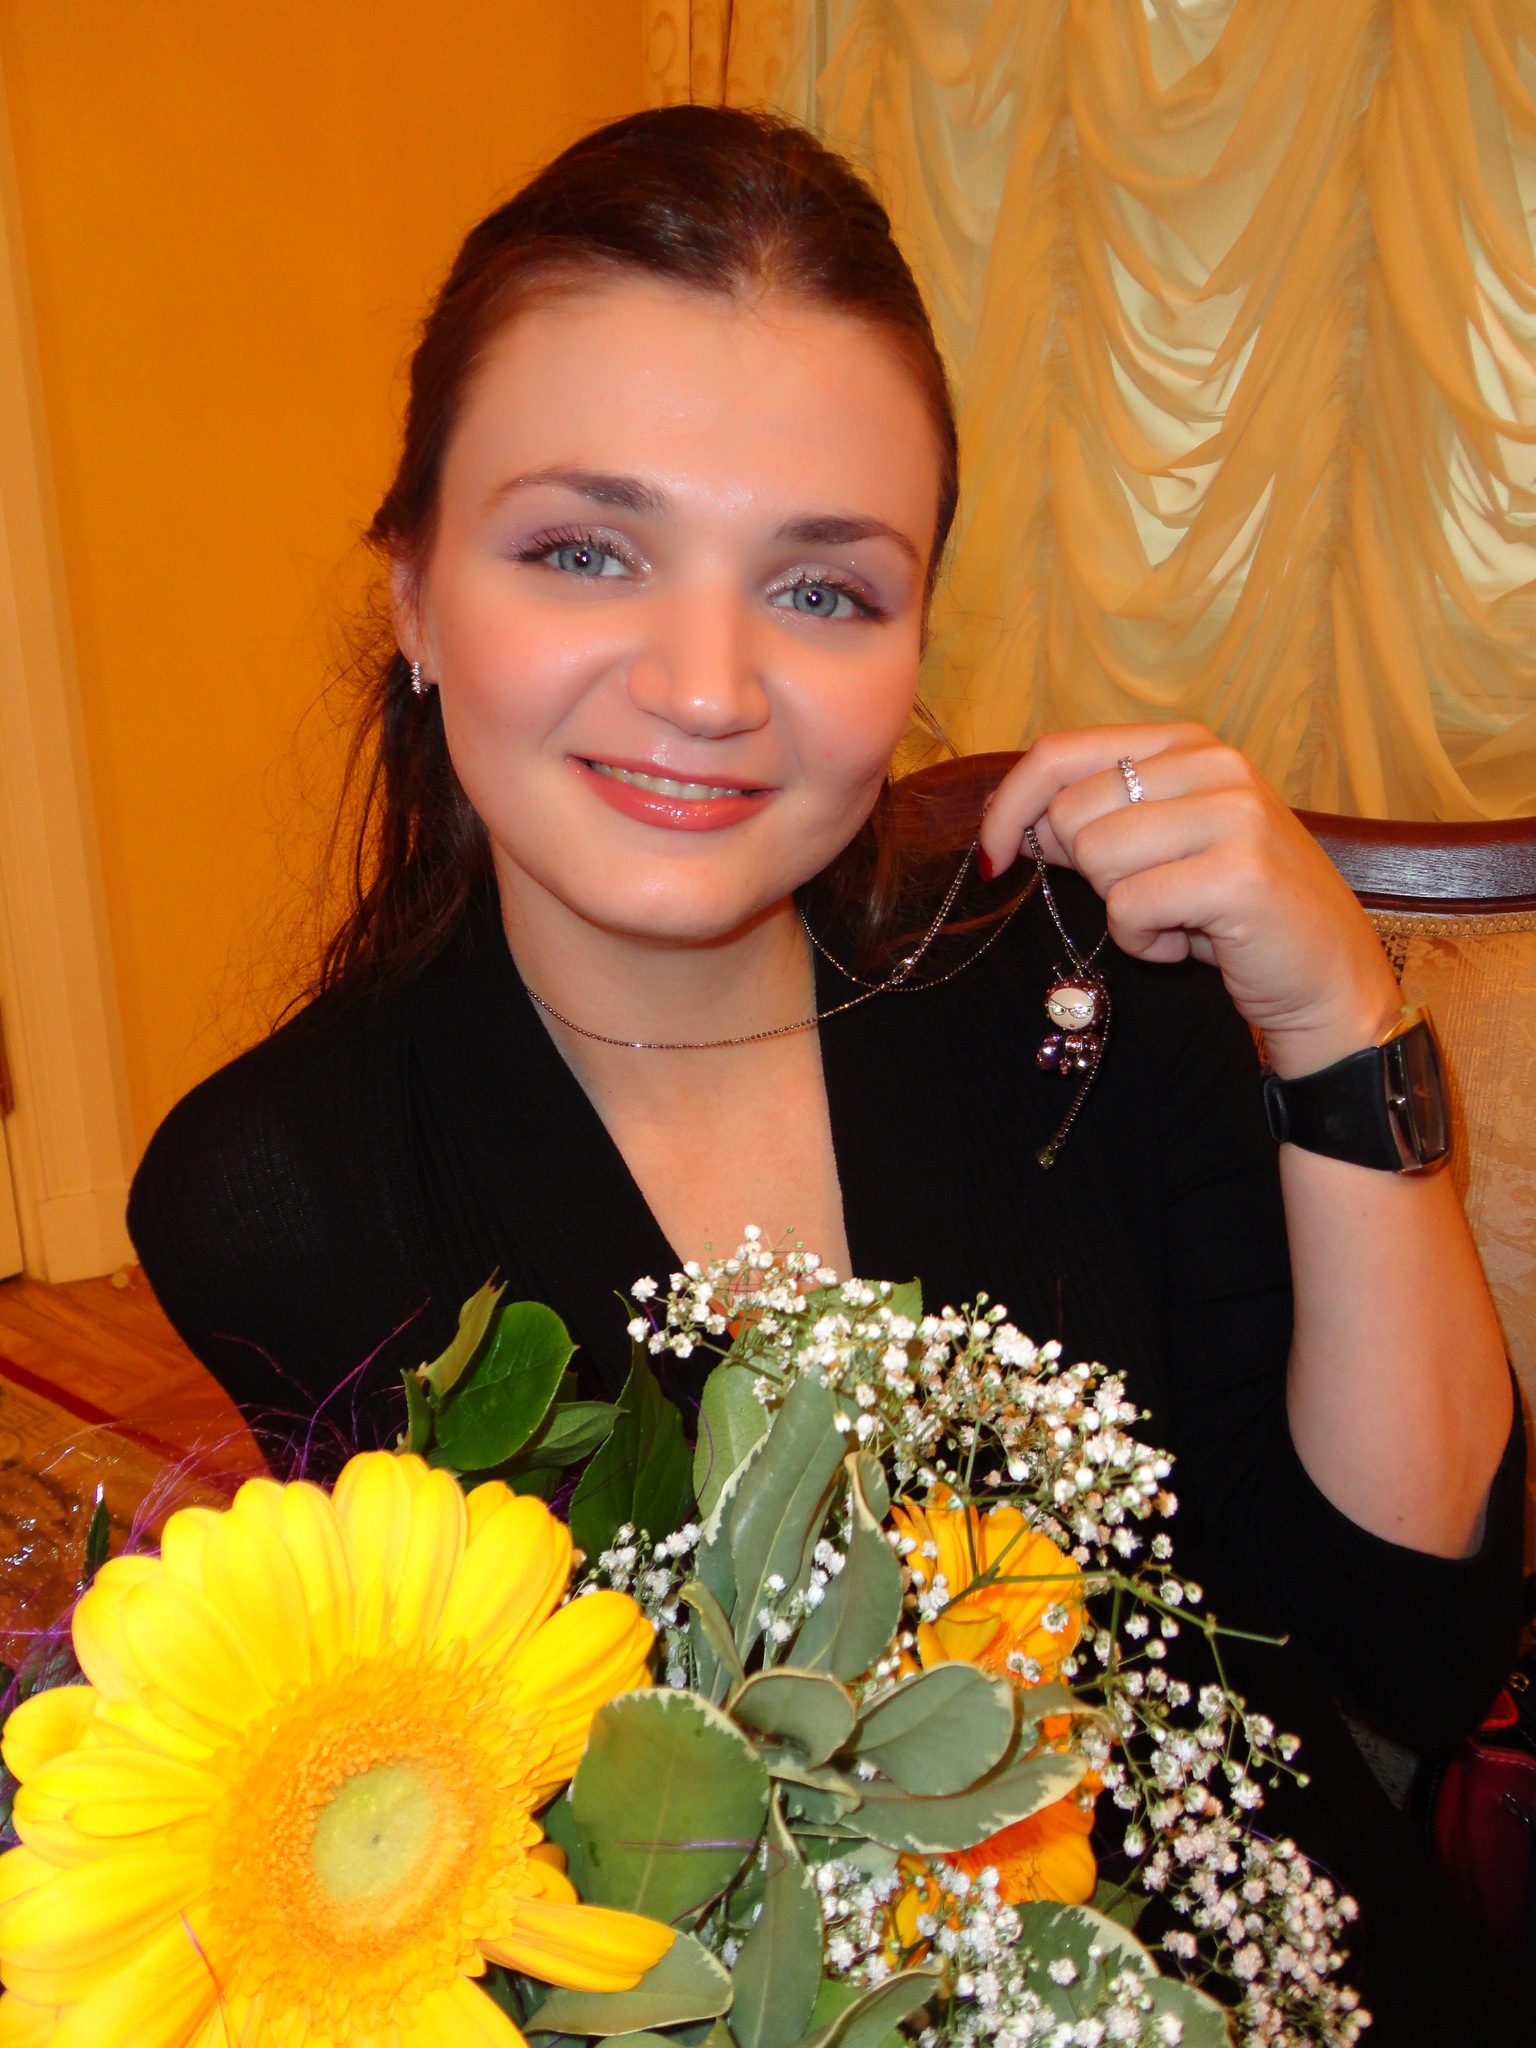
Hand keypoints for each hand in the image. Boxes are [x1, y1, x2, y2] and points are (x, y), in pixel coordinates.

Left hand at [979, 724, 1402, 1077]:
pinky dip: (1145, 942)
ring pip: (1096, 858)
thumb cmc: (1232, 910)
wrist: (1326, 974)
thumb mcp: (1160, 845)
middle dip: (1090, 873)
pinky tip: (1191, 941)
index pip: (1058, 752)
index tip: (993, 857)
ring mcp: (1233, 813)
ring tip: (1178, 915)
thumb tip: (1013, 820)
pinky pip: (1128, 909)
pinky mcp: (1238, 873)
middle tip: (1150, 894)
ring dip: (1121, 910)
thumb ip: (1096, 818)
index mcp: (1186, 743)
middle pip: (1070, 813)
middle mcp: (1214, 762)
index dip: (1009, 808)